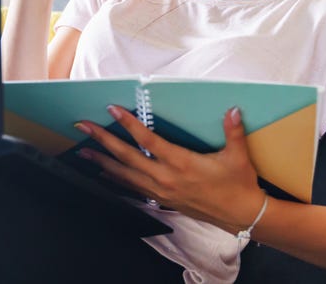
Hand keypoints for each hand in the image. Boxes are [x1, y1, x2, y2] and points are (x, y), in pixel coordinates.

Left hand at [74, 105, 265, 232]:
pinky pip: (133, 188)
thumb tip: (231, 110)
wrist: (242, 215)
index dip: (128, 124)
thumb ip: (233, 131)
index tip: (113, 110)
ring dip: (102, 162)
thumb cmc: (238, 185)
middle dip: (103, 140)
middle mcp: (166, 177)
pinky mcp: (163, 200)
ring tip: (83, 151)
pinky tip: (103, 174)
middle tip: (84, 127)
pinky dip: (116, 179)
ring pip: (124, 174)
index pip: (148, 140)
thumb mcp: (238, 156)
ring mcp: (162, 191)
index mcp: (181, 163)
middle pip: (127, 156)